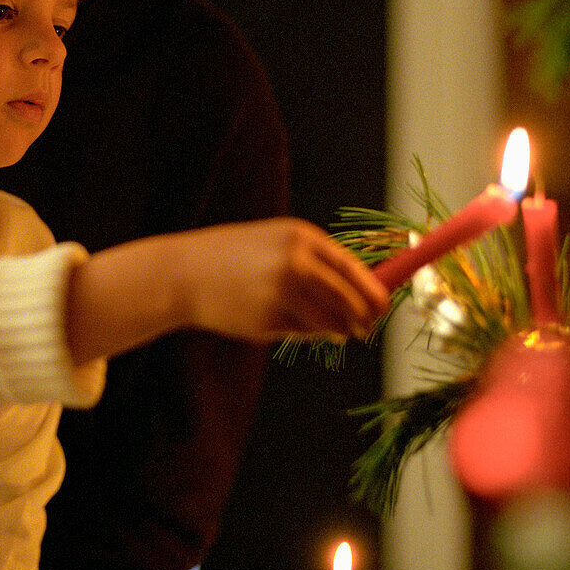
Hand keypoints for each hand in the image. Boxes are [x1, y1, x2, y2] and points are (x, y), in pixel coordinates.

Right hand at [174, 217, 388, 342]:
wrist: (185, 271)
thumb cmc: (236, 257)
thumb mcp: (277, 244)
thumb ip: (315, 262)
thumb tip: (362, 292)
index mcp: (300, 237)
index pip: (352, 268)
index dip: (373, 292)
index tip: (384, 307)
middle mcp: (294, 262)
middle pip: (348, 299)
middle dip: (363, 318)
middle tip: (367, 329)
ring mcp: (280, 292)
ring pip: (329, 322)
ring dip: (337, 330)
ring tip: (335, 330)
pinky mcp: (267, 318)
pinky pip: (301, 332)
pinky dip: (305, 332)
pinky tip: (287, 322)